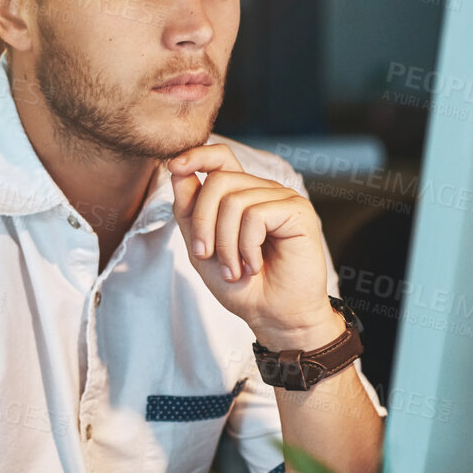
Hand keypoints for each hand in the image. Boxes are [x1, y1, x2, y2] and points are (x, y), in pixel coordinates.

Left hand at [168, 143, 339, 348]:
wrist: (272, 316)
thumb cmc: (241, 286)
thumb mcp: (201, 247)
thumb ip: (189, 211)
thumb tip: (177, 170)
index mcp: (242, 195)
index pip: (220, 157)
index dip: (196, 156)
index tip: (174, 167)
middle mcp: (263, 191)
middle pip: (218, 180)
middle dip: (202, 222)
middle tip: (205, 255)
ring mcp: (282, 199)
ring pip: (233, 201)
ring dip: (225, 244)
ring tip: (235, 269)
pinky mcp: (298, 211)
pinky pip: (255, 216)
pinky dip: (246, 247)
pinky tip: (254, 266)